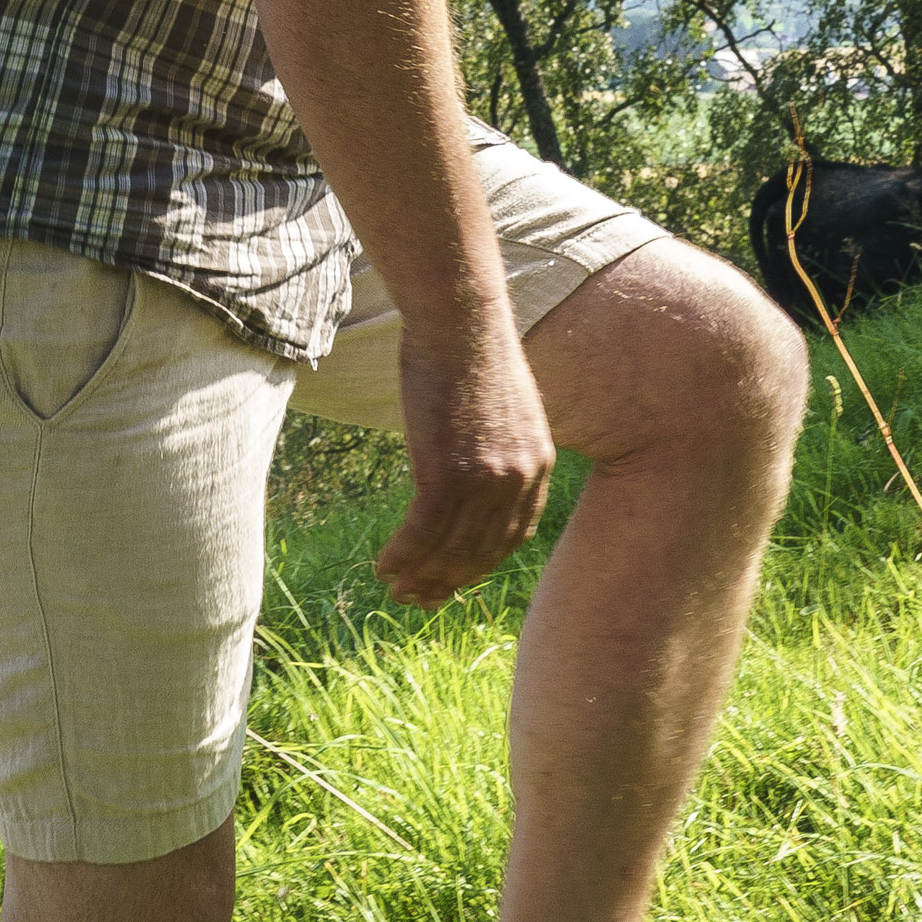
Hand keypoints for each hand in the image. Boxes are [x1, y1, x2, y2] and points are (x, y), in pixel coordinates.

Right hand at [378, 312, 555, 608]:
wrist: (459, 323)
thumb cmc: (473, 351)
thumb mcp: (504, 405)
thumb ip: (499, 444)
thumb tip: (475, 461)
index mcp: (538, 465)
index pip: (512, 535)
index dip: (482, 564)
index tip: (457, 578)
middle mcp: (516, 481)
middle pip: (481, 551)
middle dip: (449, 581)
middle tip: (421, 598)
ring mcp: (482, 481)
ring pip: (448, 548)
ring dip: (419, 575)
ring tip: (395, 589)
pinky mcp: (444, 474)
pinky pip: (420, 532)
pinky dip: (400, 555)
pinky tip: (383, 567)